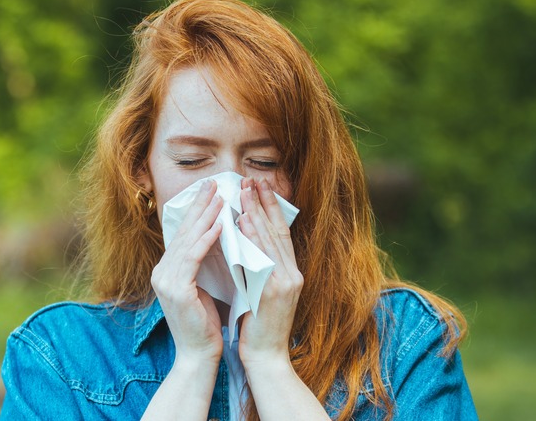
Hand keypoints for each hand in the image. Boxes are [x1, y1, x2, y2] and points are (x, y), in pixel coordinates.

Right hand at [150, 179, 224, 365]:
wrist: (199, 356)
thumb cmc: (207, 323)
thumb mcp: (205, 286)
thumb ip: (205, 264)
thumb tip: (221, 237)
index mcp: (167, 271)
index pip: (183, 234)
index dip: (197, 211)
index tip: (211, 191)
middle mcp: (162, 272)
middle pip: (183, 231)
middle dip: (200, 205)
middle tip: (214, 183)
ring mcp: (166, 280)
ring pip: (188, 240)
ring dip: (206, 216)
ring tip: (220, 196)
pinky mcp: (176, 288)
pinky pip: (194, 257)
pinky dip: (207, 239)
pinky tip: (219, 224)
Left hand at [237, 177, 302, 368]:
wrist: (265, 356)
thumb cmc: (259, 326)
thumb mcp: (261, 292)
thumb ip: (258, 268)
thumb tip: (244, 241)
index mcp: (290, 273)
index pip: (281, 234)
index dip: (271, 209)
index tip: (261, 187)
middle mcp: (292, 274)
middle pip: (278, 230)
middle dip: (265, 203)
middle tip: (252, 179)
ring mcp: (286, 282)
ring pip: (271, 240)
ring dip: (257, 212)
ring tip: (246, 191)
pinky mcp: (275, 291)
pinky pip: (262, 257)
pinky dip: (253, 237)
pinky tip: (243, 221)